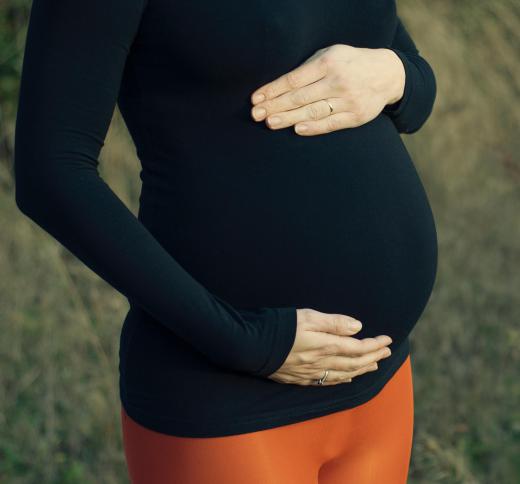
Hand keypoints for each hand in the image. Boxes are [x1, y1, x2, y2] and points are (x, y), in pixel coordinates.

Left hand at [250, 44, 405, 135]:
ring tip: (270, 123)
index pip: (294, 79)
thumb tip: (278, 87)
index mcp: (328, 63)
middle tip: (256, 115)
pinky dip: (313, 127)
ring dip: (289, 118)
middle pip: (300, 97)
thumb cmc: (350, 64)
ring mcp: (348, 100)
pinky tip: (296, 129)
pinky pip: (331, 123)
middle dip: (275, 106)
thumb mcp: (330, 55)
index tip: (256, 99)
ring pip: (313, 111)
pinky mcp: (356, 116)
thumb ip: (308, 69)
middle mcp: (337, 81)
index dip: (273, 90)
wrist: (387, 74)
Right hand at [267, 308, 392, 385]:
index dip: (375, 344)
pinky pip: (328, 382)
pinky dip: (343, 380)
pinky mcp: (300, 378)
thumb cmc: (279, 327)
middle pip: (355, 363)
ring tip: (375, 366)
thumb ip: (334, 322)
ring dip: (362, 370)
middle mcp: (322, 362)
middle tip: (388, 352)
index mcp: (325, 345)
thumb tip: (358, 327)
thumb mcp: (307, 316)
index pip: (358, 348)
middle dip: (374, 357)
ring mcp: (311, 373)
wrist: (251, 346)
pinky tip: (348, 378)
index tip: (388, 339)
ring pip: (344, 374)